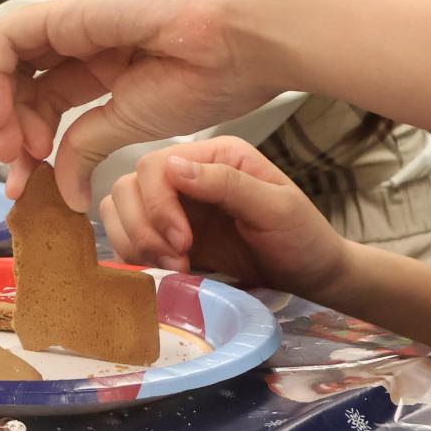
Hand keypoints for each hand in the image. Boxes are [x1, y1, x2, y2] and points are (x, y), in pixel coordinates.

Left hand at [0, 0, 291, 209]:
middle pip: (26, 83)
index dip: (30, 138)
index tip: (34, 181)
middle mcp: (87, 41)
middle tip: (18, 174)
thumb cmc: (213, 76)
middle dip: (10, 131)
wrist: (245, 38)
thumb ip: (92, 146)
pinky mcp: (70, 12)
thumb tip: (68, 194)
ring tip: (17, 153)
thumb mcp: (135, 123)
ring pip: (10, 60)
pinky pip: (9, 39)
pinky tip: (12, 121)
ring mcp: (77, 23)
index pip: (49, 98)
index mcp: (110, 63)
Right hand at [102, 138, 349, 296]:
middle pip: (128, 187)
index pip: (155, 166)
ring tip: (174, 269)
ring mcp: (175, 206)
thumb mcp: (276, 209)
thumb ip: (227, 183)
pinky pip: (127, 238)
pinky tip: (167, 273)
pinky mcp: (168, 237)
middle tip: (179, 262)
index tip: (184, 244)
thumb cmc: (303, 238)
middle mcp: (188, 175)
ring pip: (119, 210)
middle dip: (144, 229)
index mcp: (215, 155)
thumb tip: (173, 166)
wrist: (311, 275)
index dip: (158, 206)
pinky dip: (134, 257)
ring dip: (135, 243)